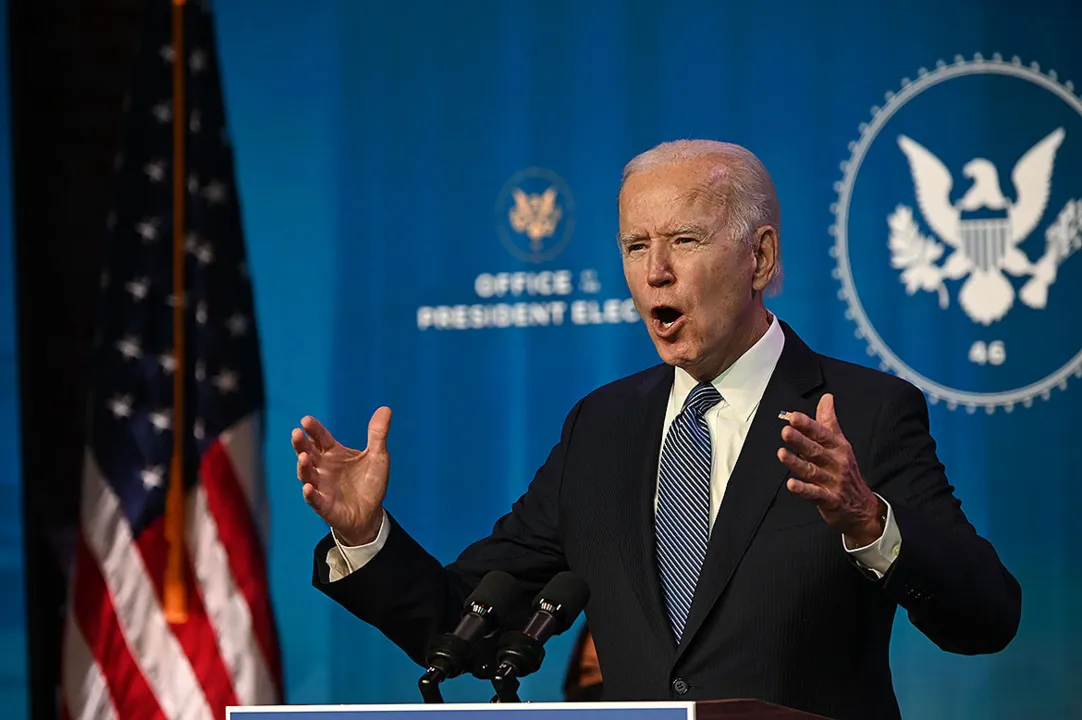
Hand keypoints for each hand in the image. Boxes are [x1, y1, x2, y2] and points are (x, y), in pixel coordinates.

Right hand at [291, 407, 391, 545]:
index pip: (320, 438)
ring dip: (303, 466)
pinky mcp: (325, 506)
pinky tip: (308, 488)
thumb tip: (386, 408)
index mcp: (333, 453)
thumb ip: (378, 434)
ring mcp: (321, 487)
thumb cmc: (370, 482)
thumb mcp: (378, 456)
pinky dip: (310, 494)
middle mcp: (323, 468)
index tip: (306, 420)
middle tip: (296, 433)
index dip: (313, 429)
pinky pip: (315, 500)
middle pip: (307, 453)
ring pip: (307, 475)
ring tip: (304, 457)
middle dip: (301, 444)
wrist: (371, 513)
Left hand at [776, 394, 882, 546]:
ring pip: (812, 471)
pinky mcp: (830, 500)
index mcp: (838, 447)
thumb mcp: (841, 444)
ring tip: (782, 454)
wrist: (862, 507)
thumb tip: (826, 398)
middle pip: (816, 450)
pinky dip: (803, 490)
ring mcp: (833, 482)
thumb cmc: (846, 472)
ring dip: (796, 463)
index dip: (808, 425)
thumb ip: (828, 421)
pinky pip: (815, 494)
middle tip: (786, 432)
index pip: (822, 433)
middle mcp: (836, 463)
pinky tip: (792, 485)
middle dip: (801, 440)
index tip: (794, 417)